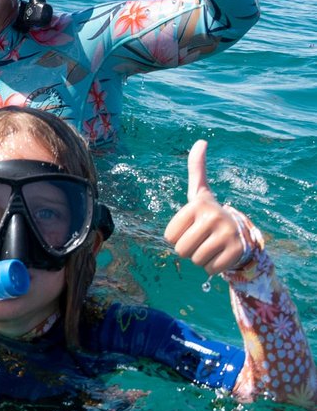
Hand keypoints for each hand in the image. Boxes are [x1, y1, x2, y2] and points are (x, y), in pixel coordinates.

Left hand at [163, 140, 250, 275]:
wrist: (241, 233)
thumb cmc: (210, 213)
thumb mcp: (200, 192)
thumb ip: (196, 169)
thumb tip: (201, 141)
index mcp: (198, 204)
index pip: (169, 236)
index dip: (177, 237)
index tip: (192, 227)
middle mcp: (214, 216)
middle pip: (181, 250)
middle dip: (188, 250)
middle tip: (201, 239)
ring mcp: (227, 234)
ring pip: (195, 260)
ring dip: (200, 259)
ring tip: (211, 245)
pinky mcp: (236, 252)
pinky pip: (210, 269)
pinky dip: (213, 267)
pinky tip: (220, 255)